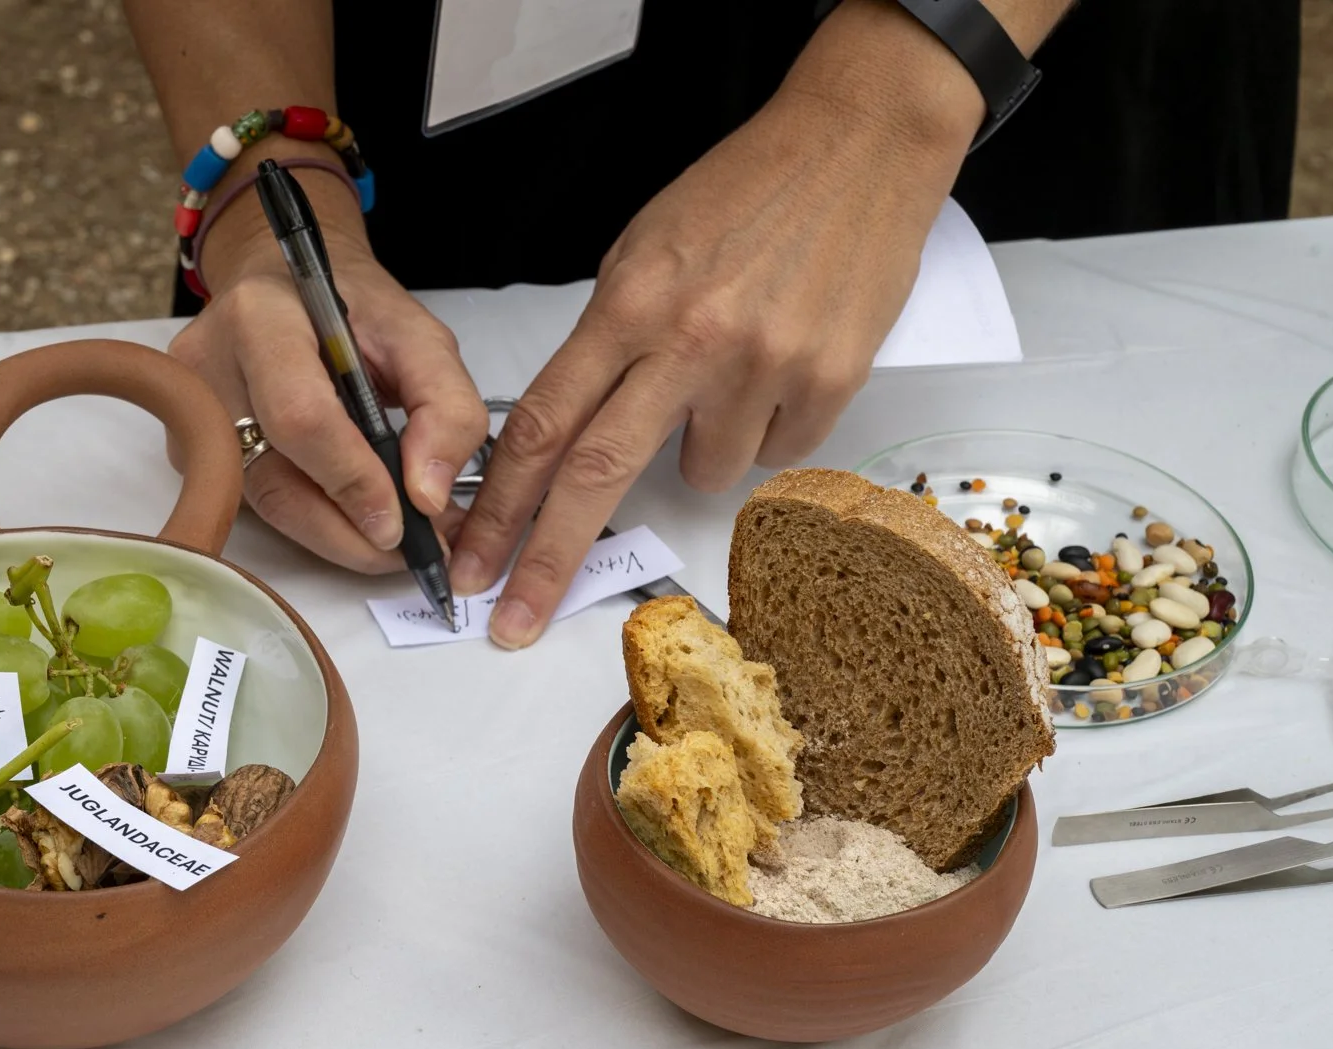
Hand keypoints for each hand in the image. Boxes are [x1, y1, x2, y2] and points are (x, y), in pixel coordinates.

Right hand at [168, 168, 486, 572]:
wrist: (284, 287)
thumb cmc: (348, 308)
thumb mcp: (417, 336)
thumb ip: (445, 407)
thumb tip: (430, 497)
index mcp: (259, 318)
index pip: (300, 416)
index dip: (352, 478)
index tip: (402, 522)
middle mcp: (208, 367)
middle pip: (274, 478)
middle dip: (348, 530)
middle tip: (408, 550)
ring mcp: (192, 415)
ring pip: (266, 505)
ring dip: (335, 537)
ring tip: (390, 542)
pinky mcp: (191, 451)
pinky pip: (258, 504)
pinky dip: (314, 522)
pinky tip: (353, 521)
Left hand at [450, 2, 980, 646]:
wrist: (861, 142)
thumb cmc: (744, 190)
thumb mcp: (646, 248)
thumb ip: (607, 341)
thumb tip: (571, 434)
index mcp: (628, 302)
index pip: (544, 424)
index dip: (499, 505)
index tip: (471, 562)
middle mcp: (688, 340)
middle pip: (594, 476)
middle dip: (544, 560)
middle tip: (510, 621)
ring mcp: (762, 365)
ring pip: (700, 471)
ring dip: (699, 445)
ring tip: (730, 370)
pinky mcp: (828, 381)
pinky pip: (773, 452)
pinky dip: (766, 426)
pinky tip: (782, 364)